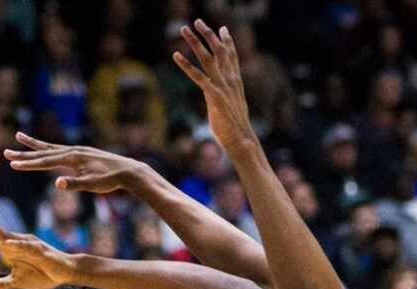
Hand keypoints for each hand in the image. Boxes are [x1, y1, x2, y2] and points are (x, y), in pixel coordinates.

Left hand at [0, 217, 78, 288]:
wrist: (66, 272)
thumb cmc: (43, 274)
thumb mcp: (16, 282)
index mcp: (7, 247)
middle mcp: (14, 242)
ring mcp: (26, 244)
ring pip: (5, 234)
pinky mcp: (39, 250)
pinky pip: (26, 247)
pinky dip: (16, 245)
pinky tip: (7, 244)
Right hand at [3, 132, 148, 192]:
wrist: (127, 171)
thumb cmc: (110, 180)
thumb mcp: (92, 185)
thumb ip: (74, 184)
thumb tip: (57, 183)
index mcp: (72, 158)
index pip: (45, 161)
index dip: (28, 164)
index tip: (12, 164)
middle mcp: (72, 150)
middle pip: (43, 152)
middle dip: (24, 153)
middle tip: (5, 152)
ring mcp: (77, 150)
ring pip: (50, 147)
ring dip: (33, 144)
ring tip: (18, 136)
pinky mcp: (81, 153)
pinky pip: (60, 149)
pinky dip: (48, 148)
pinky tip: (45, 148)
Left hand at [173, 20, 255, 152]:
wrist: (241, 140)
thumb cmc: (234, 129)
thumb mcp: (229, 111)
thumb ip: (223, 101)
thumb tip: (218, 105)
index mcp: (235, 83)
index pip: (232, 57)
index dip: (227, 41)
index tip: (223, 28)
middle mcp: (230, 80)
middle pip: (219, 51)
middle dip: (208, 34)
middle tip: (198, 21)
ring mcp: (222, 86)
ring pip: (208, 58)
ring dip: (195, 42)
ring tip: (183, 29)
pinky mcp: (213, 95)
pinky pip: (198, 76)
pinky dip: (185, 65)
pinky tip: (175, 55)